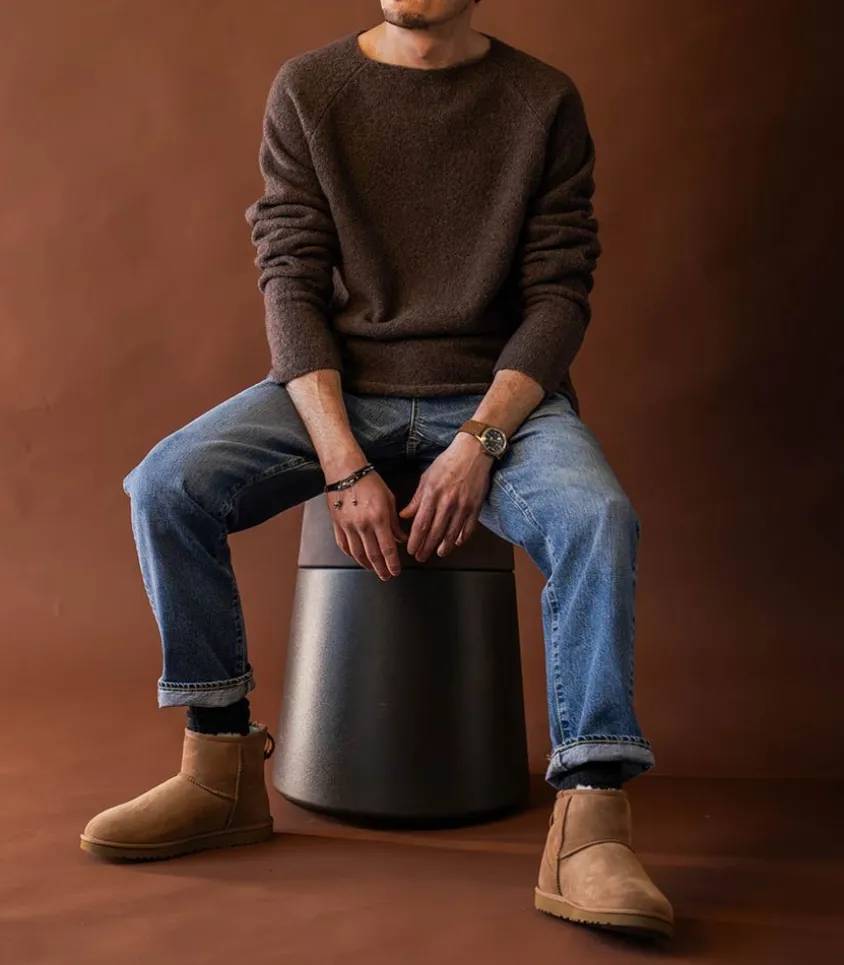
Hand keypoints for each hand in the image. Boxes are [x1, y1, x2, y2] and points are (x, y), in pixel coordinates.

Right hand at [328, 471, 406, 580]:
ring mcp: (348, 526)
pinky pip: (344, 546)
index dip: (393, 563)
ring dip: (367, 565)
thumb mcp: (389, 499)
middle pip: (373, 555)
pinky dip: (351, 555)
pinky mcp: (337, 525)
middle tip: (387, 576)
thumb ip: (395, 522)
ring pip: (358, 554)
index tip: (396, 571)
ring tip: (374, 570)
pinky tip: (357, 558)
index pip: (388, 548)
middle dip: (382, 569)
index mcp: (379, 518)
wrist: (345, 471)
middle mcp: (363, 525)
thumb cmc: (369, 481)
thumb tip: (401, 538)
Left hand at [400, 433, 493, 561]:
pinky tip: (456, 542)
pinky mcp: (476, 506)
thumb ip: (416, 499)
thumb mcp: (427, 478)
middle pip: (435, 532)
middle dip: (427, 548)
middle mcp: (447, 502)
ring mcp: (463, 505)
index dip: (415, 540)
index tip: (411, 550)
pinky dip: (462, 536)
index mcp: (432, 495)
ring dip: (444, 546)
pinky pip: (469, 526)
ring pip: (452, 533)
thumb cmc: (448, 463)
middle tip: (421, 557)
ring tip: (439, 553)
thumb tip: (404, 515)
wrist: (472, 452)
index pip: (421, 524)